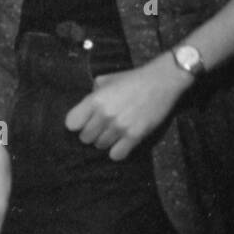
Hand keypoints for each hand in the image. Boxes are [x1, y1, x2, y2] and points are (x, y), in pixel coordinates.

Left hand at [64, 55, 190, 159]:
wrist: (162, 81)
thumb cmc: (133, 79)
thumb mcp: (107, 80)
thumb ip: (93, 94)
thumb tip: (84, 109)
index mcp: (95, 99)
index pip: (71, 123)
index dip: (77, 123)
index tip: (84, 122)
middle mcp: (105, 115)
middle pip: (85, 138)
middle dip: (91, 133)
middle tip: (101, 127)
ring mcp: (120, 126)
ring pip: (100, 146)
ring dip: (105, 141)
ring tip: (114, 131)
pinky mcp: (135, 136)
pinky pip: (116, 155)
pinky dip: (117, 151)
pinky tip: (122, 142)